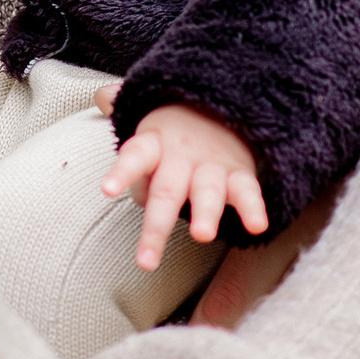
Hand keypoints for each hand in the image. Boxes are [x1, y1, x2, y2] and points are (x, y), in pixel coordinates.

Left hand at [102, 102, 270, 268]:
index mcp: (155, 143)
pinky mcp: (239, 174)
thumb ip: (123, 111)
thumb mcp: (149, 124)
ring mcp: (211, 166)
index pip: (135, 156)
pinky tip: (257, 227)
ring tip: (202, 235)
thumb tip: (101, 96)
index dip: (122, 172)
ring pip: (207, 192)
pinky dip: (253, 208)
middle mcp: (181, 157)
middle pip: (166, 192)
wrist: (224, 107)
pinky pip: (247, 191)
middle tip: (147, 261)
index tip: (107, 190)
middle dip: (157, 227)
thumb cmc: (173, 130)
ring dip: (205, 214)